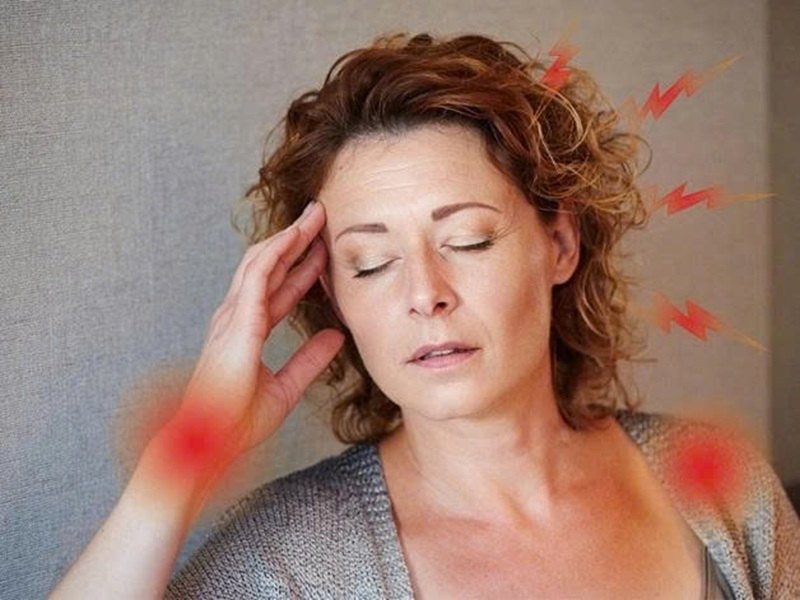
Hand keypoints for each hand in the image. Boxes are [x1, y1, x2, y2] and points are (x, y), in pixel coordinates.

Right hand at [154, 201, 343, 483]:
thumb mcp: (286, 387)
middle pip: (270, 266)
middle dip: (297, 240)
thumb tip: (336, 337)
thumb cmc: (238, 421)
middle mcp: (237, 316)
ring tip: (314, 215)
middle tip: (322, 216)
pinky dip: (276, 253)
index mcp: (247, 330)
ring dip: (289, 236)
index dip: (302, 267)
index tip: (325, 249)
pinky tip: (295, 237)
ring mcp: (233, 316)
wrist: (214, 443)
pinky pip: (256, 277)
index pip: (279, 288)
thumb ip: (309, 360)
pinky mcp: (236, 322)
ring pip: (263, 262)